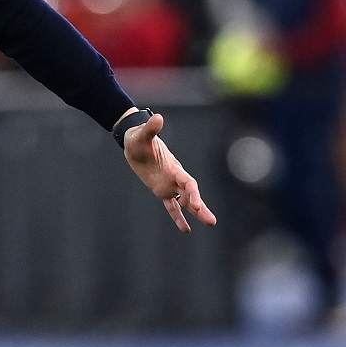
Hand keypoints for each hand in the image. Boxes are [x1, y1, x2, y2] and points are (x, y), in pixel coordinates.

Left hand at [121, 110, 217, 232]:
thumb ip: (151, 128)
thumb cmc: (139, 137)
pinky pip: (171, 206)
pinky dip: (177, 216)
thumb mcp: (143, 134)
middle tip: (212, 221)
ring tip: (209, 223)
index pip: (187, 182)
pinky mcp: (161, 190)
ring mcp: (169, 184)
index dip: (192, 193)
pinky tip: (186, 229)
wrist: (134, 141)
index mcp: (173, 167)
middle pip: (191, 194)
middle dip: (200, 207)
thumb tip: (158, 118)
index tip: (194, 204)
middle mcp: (174, 177)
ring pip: (185, 202)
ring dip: (195, 212)